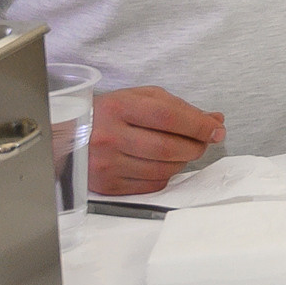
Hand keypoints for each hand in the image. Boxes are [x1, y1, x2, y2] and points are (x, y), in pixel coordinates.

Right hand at [88, 86, 225, 195]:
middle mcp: (110, 136)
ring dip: (183, 161)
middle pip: (169, 148)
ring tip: (181, 150)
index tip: (217, 129)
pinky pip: (152, 185)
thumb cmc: (112, 113)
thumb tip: (216, 121)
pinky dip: (166, 175)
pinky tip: (161, 163)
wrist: (68, 135)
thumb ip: (180, 108)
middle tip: (203, 142)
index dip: (199, 125)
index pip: (169, 117)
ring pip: (164, 169)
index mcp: (119, 108)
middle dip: (196, 146)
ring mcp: (106, 164)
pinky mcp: (107, 185)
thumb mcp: (142, 99)